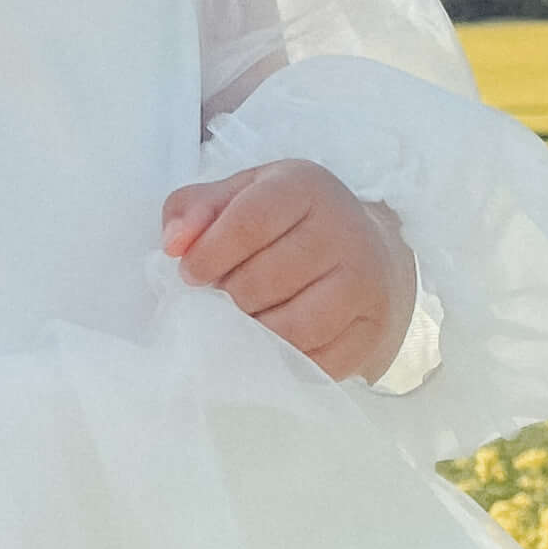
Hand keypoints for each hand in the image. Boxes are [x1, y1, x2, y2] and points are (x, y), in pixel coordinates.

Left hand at [161, 157, 413, 381]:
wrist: (365, 252)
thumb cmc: (286, 225)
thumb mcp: (239, 198)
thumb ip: (194, 209)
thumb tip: (174, 243)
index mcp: (305, 186)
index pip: (249, 221)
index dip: (209, 253)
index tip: (190, 274)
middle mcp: (343, 229)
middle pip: (266, 279)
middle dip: (230, 297)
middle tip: (223, 299)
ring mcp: (364, 281)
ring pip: (293, 327)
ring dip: (255, 334)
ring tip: (245, 322)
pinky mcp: (372, 328)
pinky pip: (317, 362)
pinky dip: (285, 362)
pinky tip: (275, 344)